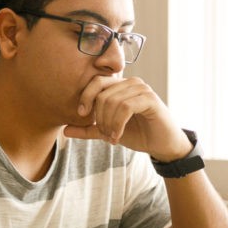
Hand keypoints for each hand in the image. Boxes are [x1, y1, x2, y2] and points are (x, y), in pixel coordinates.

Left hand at [65, 75, 192, 160]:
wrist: (163, 145)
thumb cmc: (139, 135)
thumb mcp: (108, 132)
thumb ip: (88, 130)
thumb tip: (64, 130)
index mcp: (121, 86)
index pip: (97, 82)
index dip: (86, 96)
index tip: (82, 115)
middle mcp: (132, 83)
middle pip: (103, 94)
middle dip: (99, 118)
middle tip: (104, 135)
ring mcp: (142, 89)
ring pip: (113, 101)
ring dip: (108, 123)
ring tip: (112, 137)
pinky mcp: (150, 99)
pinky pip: (125, 107)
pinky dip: (118, 123)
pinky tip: (118, 136)